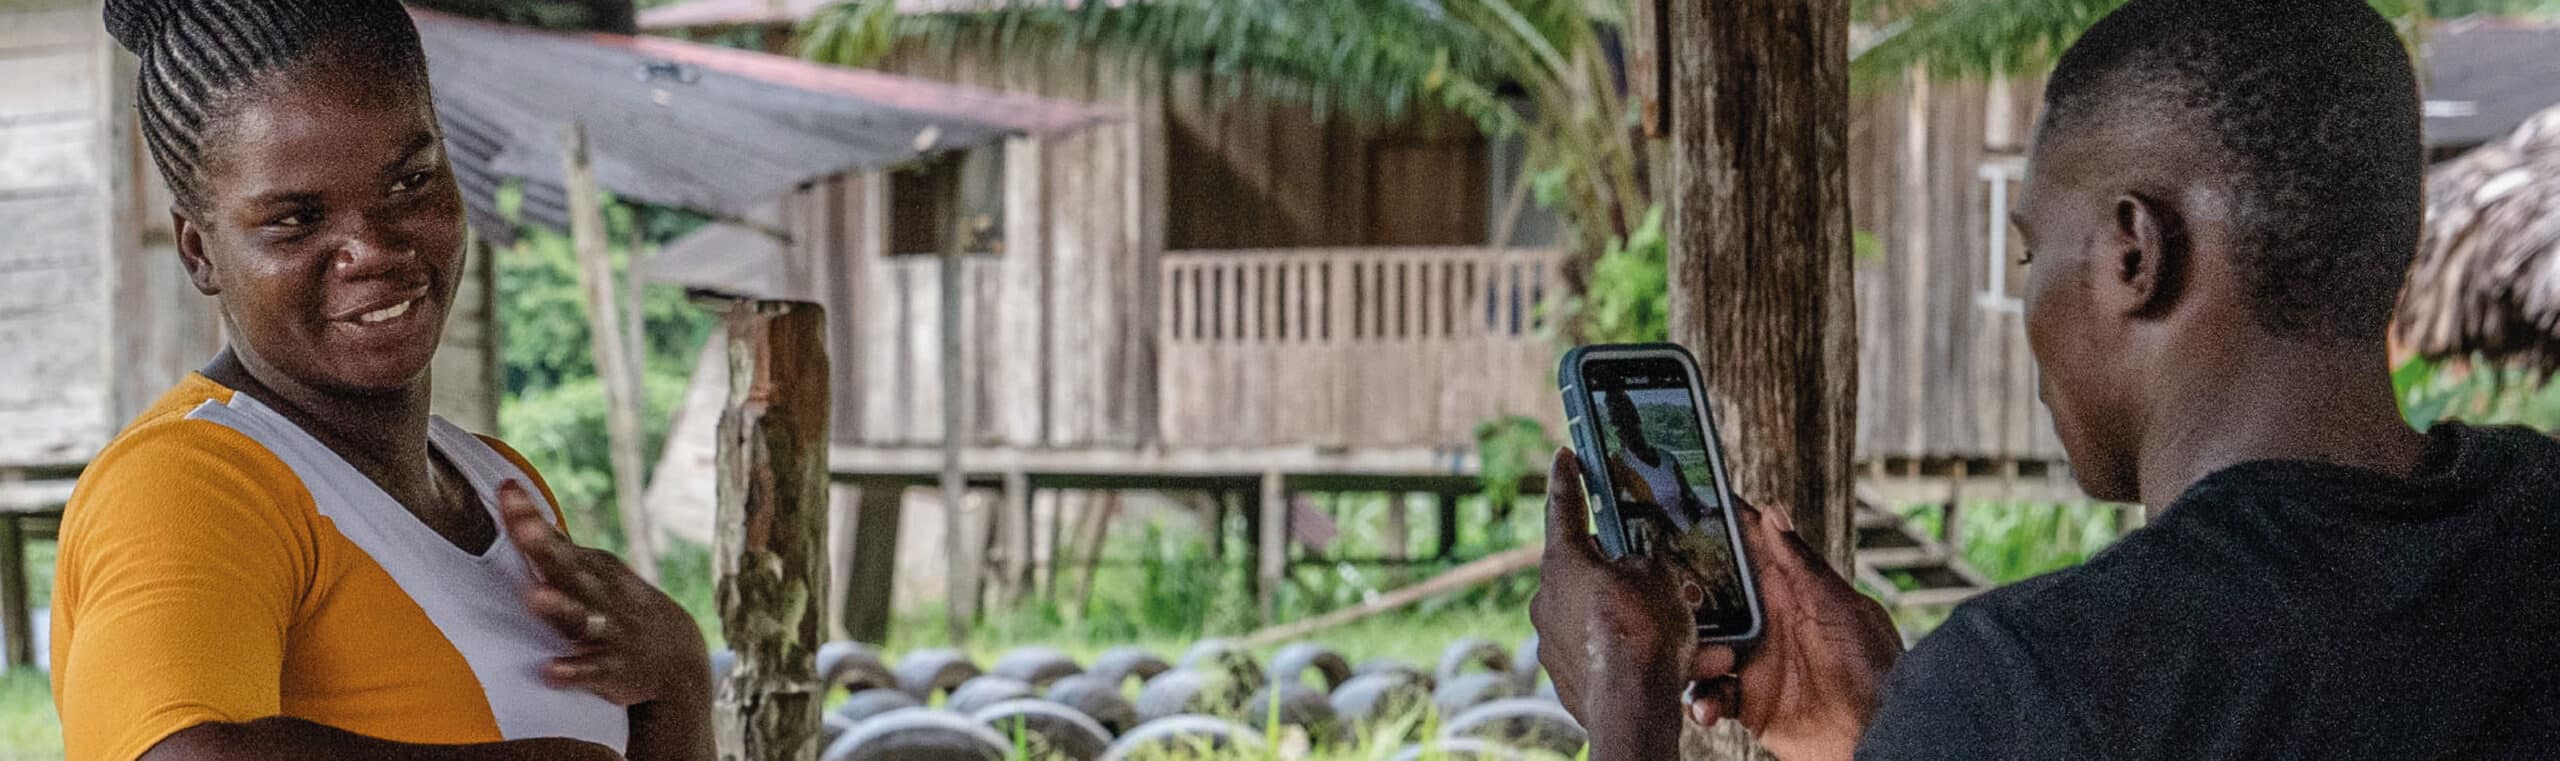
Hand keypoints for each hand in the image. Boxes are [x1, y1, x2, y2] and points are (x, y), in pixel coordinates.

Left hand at [499, 481, 710, 707]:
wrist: (679, 657)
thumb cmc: (623, 608)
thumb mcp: (600, 574)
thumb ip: (559, 549)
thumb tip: (520, 511)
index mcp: (594, 569)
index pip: (556, 540)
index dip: (530, 518)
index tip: (506, 490)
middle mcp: (601, 596)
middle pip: (569, 570)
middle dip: (546, 550)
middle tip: (523, 528)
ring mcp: (609, 632)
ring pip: (581, 617)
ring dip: (560, 607)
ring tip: (536, 596)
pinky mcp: (614, 670)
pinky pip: (592, 671)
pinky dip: (574, 671)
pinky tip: (550, 670)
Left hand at [1529, 450, 1705, 757]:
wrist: (1631, 706)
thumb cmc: (1644, 632)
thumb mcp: (1658, 577)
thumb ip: (1644, 561)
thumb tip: (1637, 565)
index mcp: (1562, 563)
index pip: (1564, 508)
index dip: (1567, 478)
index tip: (1563, 456)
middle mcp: (1546, 599)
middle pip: (1585, 570)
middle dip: (1622, 571)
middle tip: (1655, 572)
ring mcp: (1550, 640)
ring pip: (1599, 616)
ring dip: (1636, 619)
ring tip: (1683, 632)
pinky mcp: (1564, 676)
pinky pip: (1601, 652)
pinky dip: (1629, 652)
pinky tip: (1667, 663)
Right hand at [1687, 487, 1904, 760]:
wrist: (1879, 734)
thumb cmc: (1875, 668)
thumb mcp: (1839, 608)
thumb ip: (1802, 565)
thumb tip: (1774, 512)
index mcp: (1789, 594)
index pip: (1748, 551)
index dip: (1718, 528)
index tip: (1681, 505)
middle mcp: (1766, 625)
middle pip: (1710, 600)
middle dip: (1684, 597)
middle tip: (1664, 598)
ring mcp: (1755, 663)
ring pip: (1701, 648)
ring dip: (1690, 656)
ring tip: (1702, 664)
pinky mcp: (1749, 702)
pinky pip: (1710, 696)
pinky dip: (1701, 702)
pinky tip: (1707, 706)